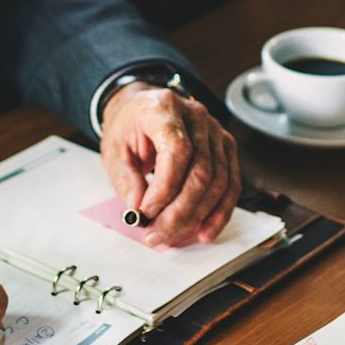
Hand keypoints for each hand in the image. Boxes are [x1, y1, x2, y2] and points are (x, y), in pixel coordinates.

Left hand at [99, 81, 240, 247]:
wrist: (141, 110)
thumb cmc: (128, 128)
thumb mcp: (113, 151)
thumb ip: (125, 180)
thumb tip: (139, 210)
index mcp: (164, 108)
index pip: (177, 150)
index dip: (165, 187)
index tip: (147, 212)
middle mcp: (197, 116)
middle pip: (201, 171)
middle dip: (179, 212)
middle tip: (157, 234)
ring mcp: (216, 131)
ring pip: (219, 182)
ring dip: (197, 216)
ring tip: (173, 236)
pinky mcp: (226, 147)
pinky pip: (231, 184)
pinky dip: (219, 212)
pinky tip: (205, 231)